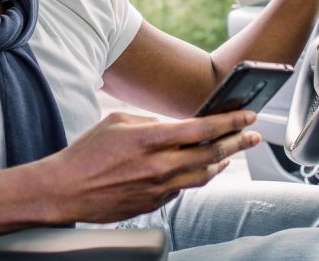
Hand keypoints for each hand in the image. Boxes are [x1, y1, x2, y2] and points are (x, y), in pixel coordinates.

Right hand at [36, 110, 259, 223]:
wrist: (64, 191)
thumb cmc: (86, 153)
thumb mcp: (116, 121)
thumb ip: (150, 122)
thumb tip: (172, 127)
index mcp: (150, 139)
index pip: (202, 129)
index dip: (230, 121)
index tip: (247, 115)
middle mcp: (159, 165)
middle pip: (211, 153)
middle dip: (238, 142)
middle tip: (254, 135)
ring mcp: (158, 188)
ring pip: (203, 175)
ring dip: (222, 162)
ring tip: (232, 153)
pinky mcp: (153, 204)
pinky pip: (183, 189)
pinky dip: (197, 177)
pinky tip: (202, 169)